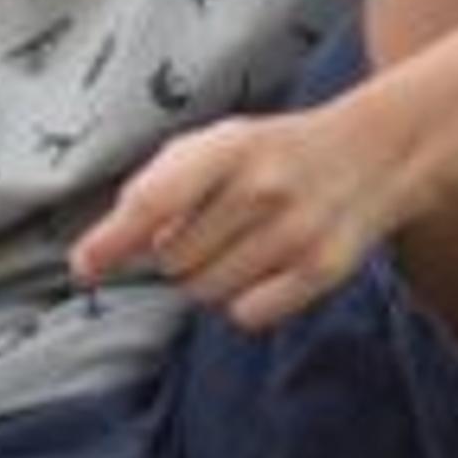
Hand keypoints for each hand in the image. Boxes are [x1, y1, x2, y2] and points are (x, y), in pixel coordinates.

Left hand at [69, 100, 418, 329]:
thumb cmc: (271, 153)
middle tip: (210, 226)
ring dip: (206, 277)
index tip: (84, 266)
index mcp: (227, 147)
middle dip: (174, 253)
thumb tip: (107, 250)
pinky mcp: (323, 270)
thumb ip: (160, 186)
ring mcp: (297, 231)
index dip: (113, 239)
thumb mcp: (215, 143)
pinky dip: (243, 302)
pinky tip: (265, 267)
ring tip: (239, 242)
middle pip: (172, 260)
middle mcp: (262, 188)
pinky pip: (247, 314)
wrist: (374, 153)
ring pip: (205, 292)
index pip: (154, 200)